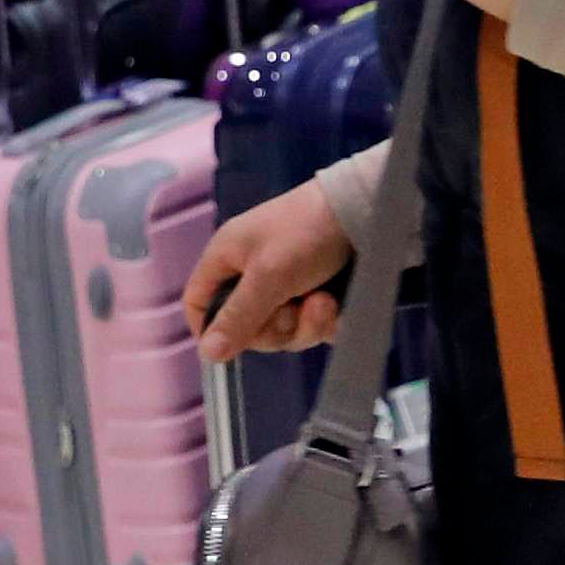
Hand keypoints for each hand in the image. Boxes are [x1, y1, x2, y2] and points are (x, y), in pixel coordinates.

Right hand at [184, 177, 356, 364]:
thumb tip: (207, 354)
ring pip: (285, 332)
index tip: (233, 344)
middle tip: (296, 309)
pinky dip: (326, 322)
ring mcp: (285, 286)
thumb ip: (238, 317)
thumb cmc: (306, 233)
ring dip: (307, 324)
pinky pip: (312, 327)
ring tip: (325, 302)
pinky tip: (337, 305)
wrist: (365, 211)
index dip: (211, 329)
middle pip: (247, 329)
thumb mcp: (268, 276)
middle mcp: (251, 274)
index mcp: (226, 260)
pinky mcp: (316, 293)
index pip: (198, 305)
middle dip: (276, 328)